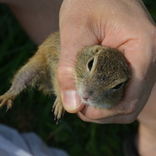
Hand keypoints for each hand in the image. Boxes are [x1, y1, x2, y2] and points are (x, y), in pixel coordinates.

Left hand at [58, 0, 155, 122]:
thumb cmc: (88, 1)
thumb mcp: (74, 31)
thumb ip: (70, 69)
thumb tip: (72, 106)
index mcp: (143, 47)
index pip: (130, 96)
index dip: (105, 110)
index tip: (81, 110)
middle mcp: (150, 58)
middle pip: (132, 102)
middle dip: (105, 112)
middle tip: (80, 108)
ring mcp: (144, 62)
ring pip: (130, 99)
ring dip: (107, 108)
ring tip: (85, 102)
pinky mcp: (135, 63)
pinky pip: (127, 89)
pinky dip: (110, 98)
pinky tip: (94, 93)